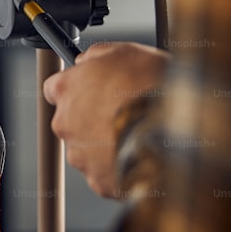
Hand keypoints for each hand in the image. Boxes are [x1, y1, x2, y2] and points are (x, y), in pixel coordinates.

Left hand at [42, 42, 168, 197]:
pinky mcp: (99, 180)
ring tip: (135, 135)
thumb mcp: (124, 51)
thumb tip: (86, 60)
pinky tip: (139, 154)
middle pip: (71, 121)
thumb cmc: (152, 85)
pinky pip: (105, 173)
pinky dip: (118, 167)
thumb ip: (96, 55)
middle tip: (121, 113)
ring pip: (87, 149)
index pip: (55, 89)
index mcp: (66, 89)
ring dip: (104, 144)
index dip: (76, 89)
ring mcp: (80, 155)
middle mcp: (65, 123)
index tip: (90, 90)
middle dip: (91, 118)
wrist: (175, 127)